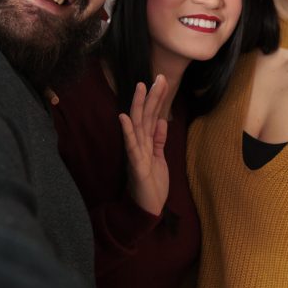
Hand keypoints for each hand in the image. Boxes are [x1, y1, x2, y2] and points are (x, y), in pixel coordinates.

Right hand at [119, 76, 169, 215]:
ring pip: (138, 126)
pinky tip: (125, 117)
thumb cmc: (152, 185)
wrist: (148, 210)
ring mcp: (136, 154)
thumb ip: (159, 140)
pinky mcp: (136, 166)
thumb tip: (162, 121)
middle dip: (151, 96)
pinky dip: (127, 131)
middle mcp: (140, 145)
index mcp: (146, 143)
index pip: (152, 117)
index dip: (157, 99)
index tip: (162, 81)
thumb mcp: (159, 159)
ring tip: (141, 87)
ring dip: (139, 106)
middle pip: (145, 116)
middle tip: (158, 77)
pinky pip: (131, 146)